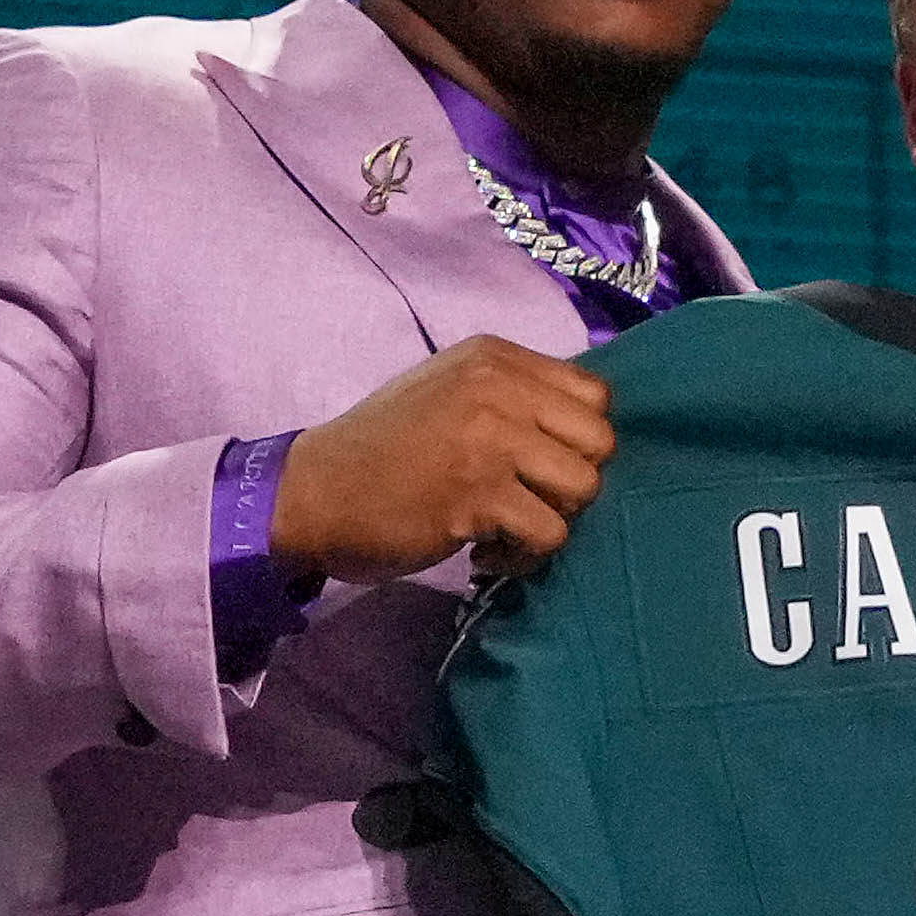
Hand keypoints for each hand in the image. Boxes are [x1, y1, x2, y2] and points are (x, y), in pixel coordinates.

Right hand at [272, 337, 616, 584]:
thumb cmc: (384, 446)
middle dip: (573, 483)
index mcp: (494, 358)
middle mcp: (497, 388)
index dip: (580, 439)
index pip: (594, 395)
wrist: (315, 491)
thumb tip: (582, 425)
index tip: (541, 464)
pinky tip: (483, 551)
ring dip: (552, 521)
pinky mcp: (477, 496)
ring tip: (508, 528)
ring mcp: (488, 440)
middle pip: (600, 441)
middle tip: (529, 500)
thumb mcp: (448, 389)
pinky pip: (549, 535)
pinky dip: (522, 557)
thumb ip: (512, 394)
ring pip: (584, 488)